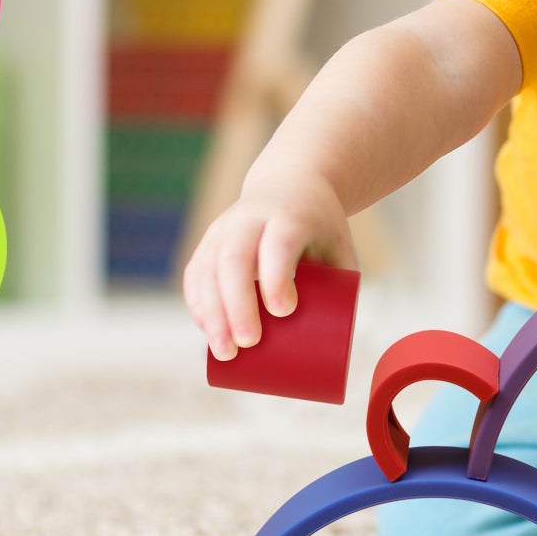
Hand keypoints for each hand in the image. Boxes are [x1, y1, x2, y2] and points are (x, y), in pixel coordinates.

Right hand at [182, 173, 355, 361]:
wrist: (291, 183)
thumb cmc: (320, 227)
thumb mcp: (338, 246)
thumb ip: (340, 289)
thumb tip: (339, 346)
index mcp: (290, 215)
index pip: (278, 243)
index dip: (277, 277)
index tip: (284, 312)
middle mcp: (252, 218)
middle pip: (235, 258)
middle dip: (238, 304)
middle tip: (249, 343)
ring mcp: (225, 227)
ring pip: (209, 268)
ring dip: (212, 313)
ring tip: (225, 353)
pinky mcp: (209, 240)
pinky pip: (196, 272)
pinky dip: (198, 304)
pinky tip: (206, 331)